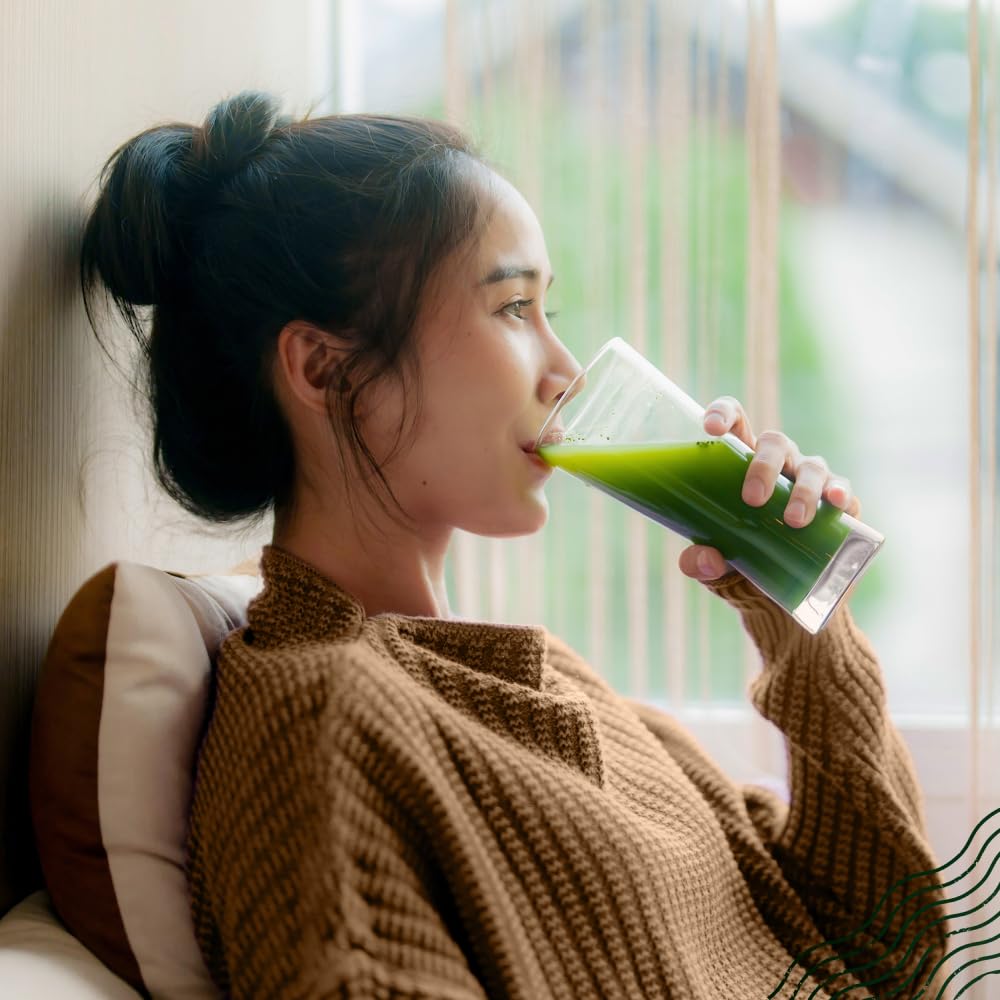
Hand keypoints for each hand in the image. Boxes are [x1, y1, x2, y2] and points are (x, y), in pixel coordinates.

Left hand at [678, 395, 861, 582]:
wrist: (779, 593)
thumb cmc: (738, 561)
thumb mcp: (714, 563)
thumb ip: (699, 562)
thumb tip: (706, 560)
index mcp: (741, 463)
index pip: (736, 422)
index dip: (724, 414)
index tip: (712, 428)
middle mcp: (778, 463)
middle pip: (774, 442)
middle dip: (764, 466)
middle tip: (752, 499)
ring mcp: (809, 479)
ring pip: (811, 466)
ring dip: (803, 489)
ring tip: (793, 521)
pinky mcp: (838, 504)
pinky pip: (842, 489)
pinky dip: (840, 492)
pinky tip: (835, 501)